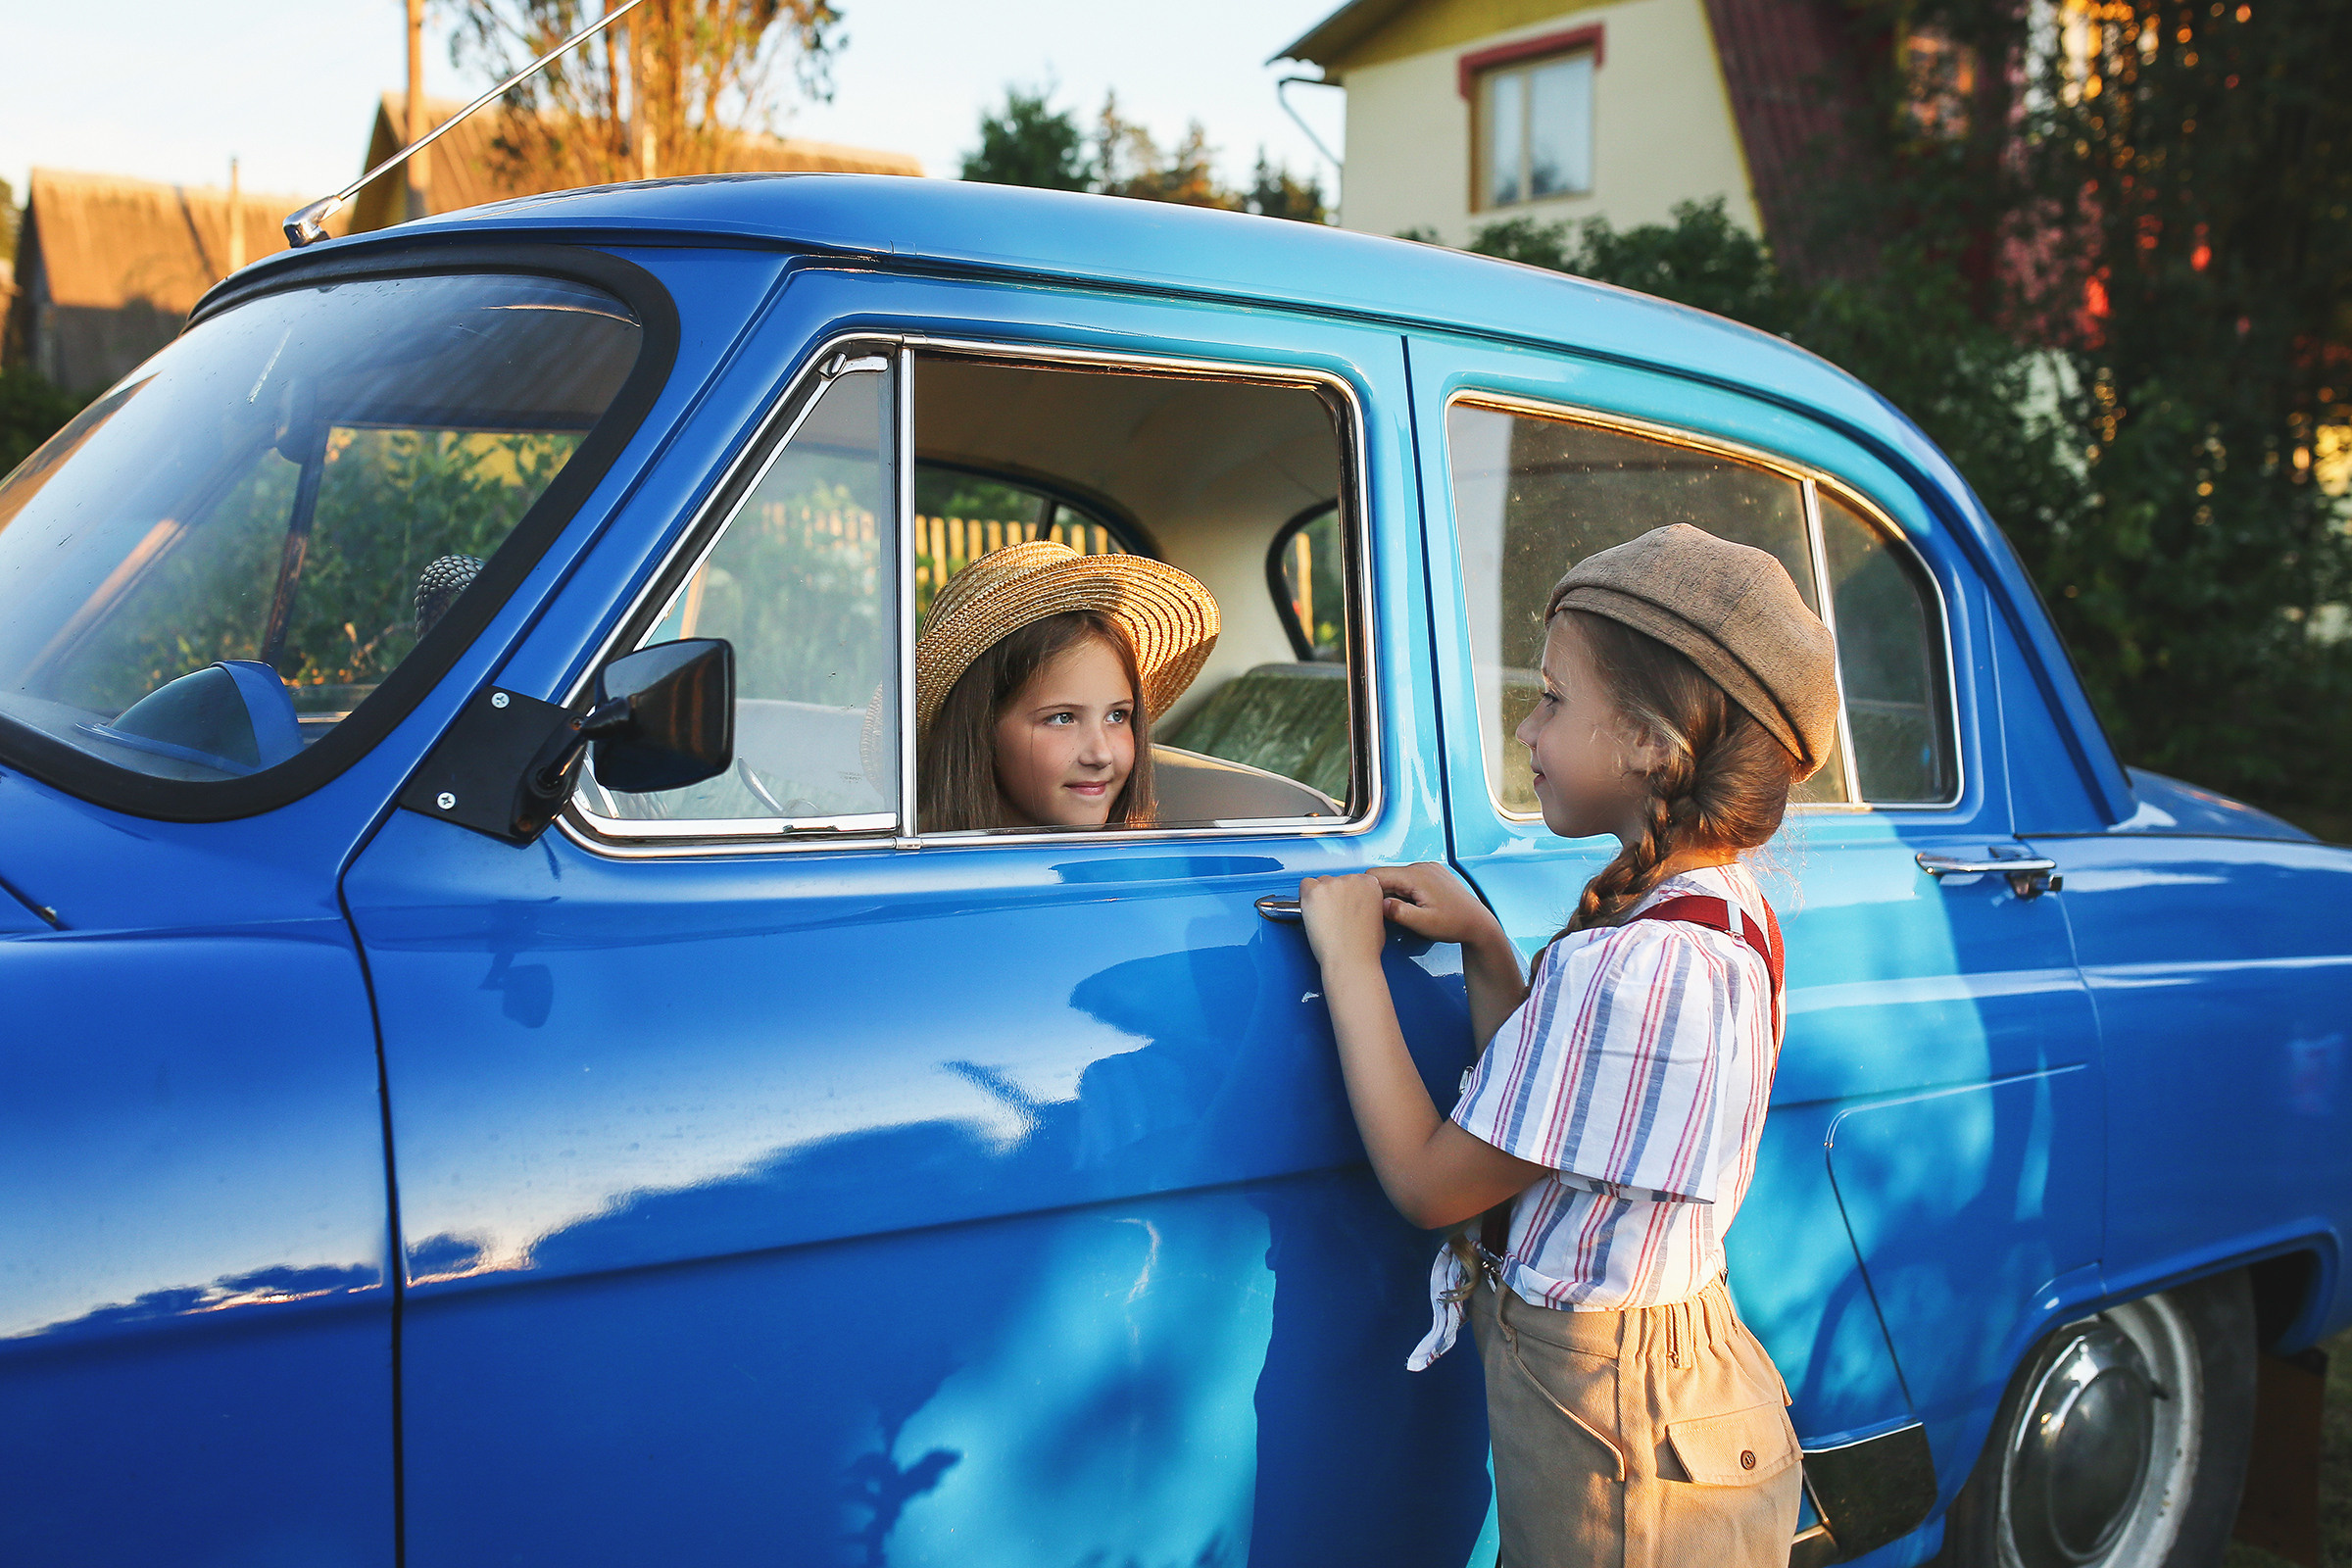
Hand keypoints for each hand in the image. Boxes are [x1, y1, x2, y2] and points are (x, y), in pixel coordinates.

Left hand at [1298, 872, 1388, 974]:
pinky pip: (1304, 886)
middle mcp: (1352, 879)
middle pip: (1335, 879)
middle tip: (1332, 915)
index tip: (1343, 905)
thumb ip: (1367, 903)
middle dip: (1332, 896)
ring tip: (1323, 918)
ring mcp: (1332, 884)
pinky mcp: (1314, 891)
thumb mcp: (1378, 919)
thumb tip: (1356, 904)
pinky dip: (1304, 898)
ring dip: (1319, 898)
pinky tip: (1311, 913)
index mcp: (1370, 884)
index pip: (1353, 879)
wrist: (1351, 959)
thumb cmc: (1364, 947)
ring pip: (1319, 883)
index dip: (1346, 895)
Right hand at [1370, 862, 1505, 948]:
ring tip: (1405, 911)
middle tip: (1389, 915)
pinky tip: (1414, 905)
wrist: (1477, 923)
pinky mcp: (1432, 873)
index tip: (1371, 909)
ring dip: (1394, 893)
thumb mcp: (1423, 924)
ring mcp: (1427, 868)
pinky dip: (1405, 890)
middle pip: (1385, 875)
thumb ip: (1398, 913)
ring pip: (1396, 877)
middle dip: (1382, 894)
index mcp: (1415, 876)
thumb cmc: (1454, 924)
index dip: (1369, 893)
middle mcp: (1420, 866)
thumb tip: (1380, 904)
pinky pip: (1409, 878)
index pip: (1376, 875)